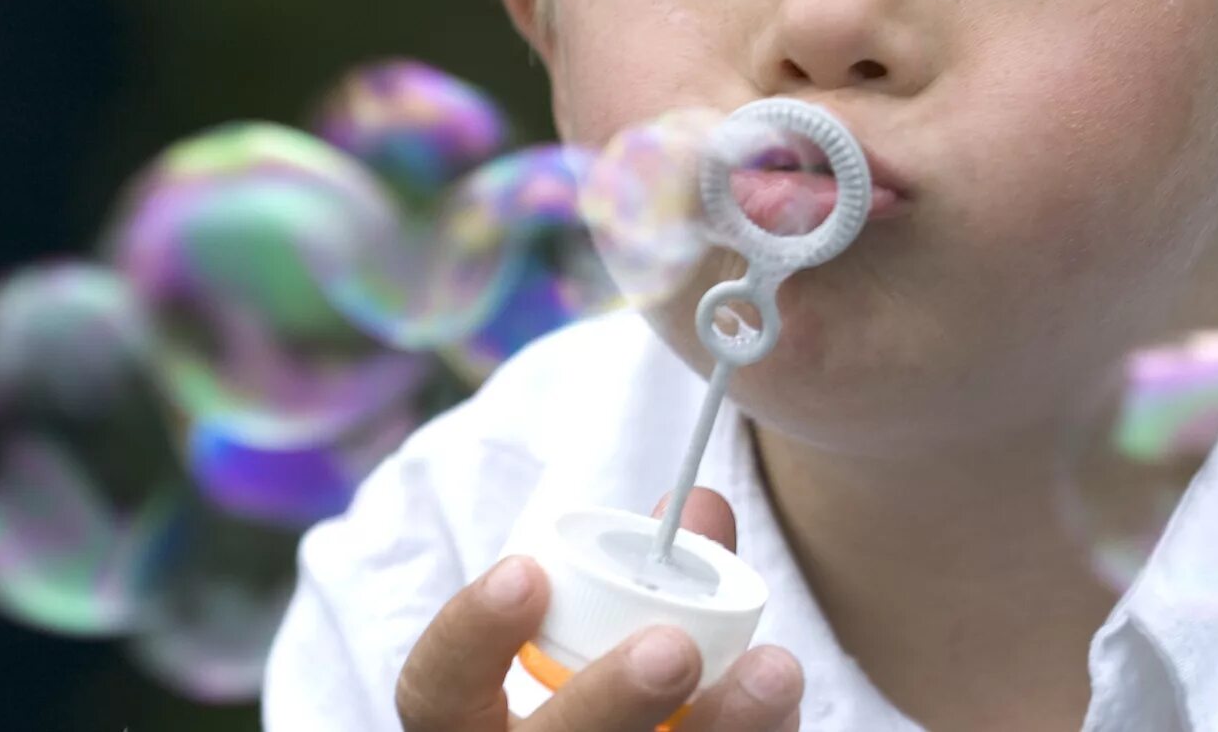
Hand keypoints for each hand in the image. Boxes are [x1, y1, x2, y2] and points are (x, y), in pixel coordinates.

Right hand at [395, 489, 803, 731]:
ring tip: (775, 672)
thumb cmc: (607, 704)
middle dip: (610, 699)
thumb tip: (698, 507)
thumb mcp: (603, 645)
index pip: (435, 693)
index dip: (471, 635)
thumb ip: (647, 576)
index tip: (524, 571)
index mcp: (473, 727)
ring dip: (718, 730)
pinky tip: (782, 709)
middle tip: (675, 647)